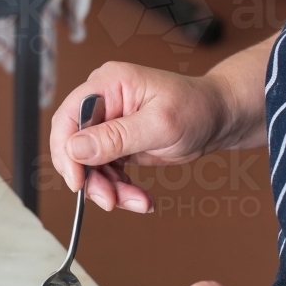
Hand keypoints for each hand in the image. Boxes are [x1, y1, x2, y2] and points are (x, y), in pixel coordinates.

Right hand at [49, 62, 228, 212]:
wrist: (219, 118)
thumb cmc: (196, 108)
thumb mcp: (158, 125)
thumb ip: (116, 137)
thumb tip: (76, 148)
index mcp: (108, 84)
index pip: (68, 117)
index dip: (66, 151)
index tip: (77, 181)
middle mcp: (104, 101)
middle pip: (74, 145)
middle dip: (91, 177)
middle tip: (110, 199)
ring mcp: (110, 123)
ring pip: (90, 164)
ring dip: (109, 188)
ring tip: (136, 201)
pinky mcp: (118, 142)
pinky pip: (106, 170)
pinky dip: (120, 188)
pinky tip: (139, 197)